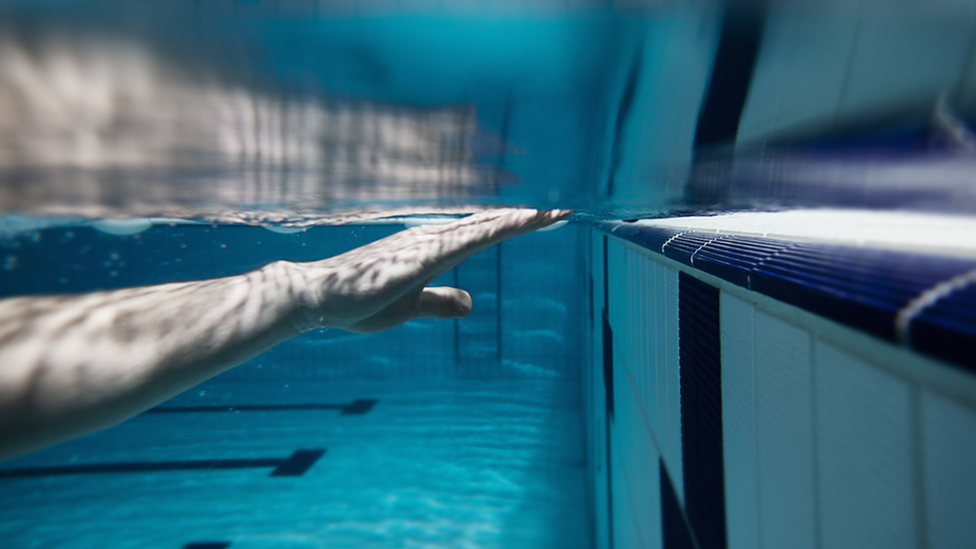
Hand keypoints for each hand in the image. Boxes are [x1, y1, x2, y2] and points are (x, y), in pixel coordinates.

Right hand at [300, 208, 571, 332]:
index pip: (483, 233)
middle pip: (491, 223)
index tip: (548, 219)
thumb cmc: (359, 300)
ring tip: (558, 211)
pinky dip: (504, 227)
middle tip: (566, 208)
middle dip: (529, 217)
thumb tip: (471, 302)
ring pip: (487, 225)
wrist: (319, 298)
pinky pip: (473, 237)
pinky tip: (528, 220)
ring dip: (523, 218)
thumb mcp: (411, 306)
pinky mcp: (425, 255)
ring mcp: (431, 242)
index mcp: (433, 247)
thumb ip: (440, 302)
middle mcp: (435, 236)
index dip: (515, 225)